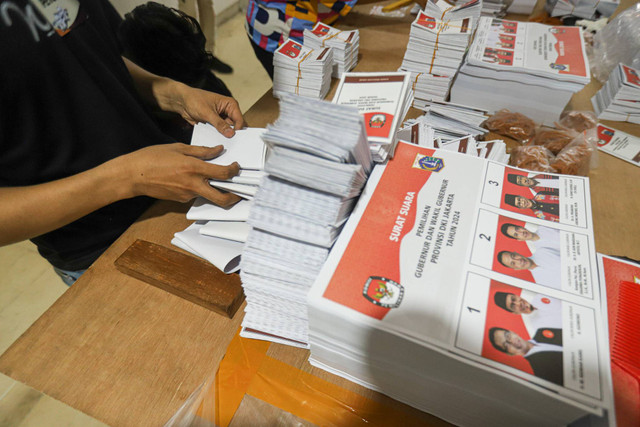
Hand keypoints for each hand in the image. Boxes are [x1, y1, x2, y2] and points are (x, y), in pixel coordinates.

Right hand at [112, 143, 241, 206]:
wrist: (133, 175)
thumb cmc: (152, 157)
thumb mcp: (179, 148)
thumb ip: (201, 151)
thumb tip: (218, 150)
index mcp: (194, 168)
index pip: (224, 174)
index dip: (235, 171)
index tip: (237, 167)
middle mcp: (193, 185)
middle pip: (222, 198)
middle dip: (235, 197)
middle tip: (240, 191)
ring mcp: (187, 195)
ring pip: (209, 196)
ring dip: (216, 191)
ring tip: (218, 181)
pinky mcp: (181, 200)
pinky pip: (196, 195)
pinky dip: (201, 188)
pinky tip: (195, 180)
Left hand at [123, 58, 244, 137]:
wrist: (181, 101)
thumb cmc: (194, 100)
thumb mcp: (207, 113)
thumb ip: (220, 124)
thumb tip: (231, 133)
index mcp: (230, 104)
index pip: (240, 120)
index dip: (238, 130)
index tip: (235, 140)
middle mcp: (228, 111)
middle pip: (235, 126)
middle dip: (232, 134)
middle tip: (231, 143)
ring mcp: (222, 118)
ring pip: (228, 131)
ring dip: (225, 136)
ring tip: (223, 143)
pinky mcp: (215, 124)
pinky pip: (219, 133)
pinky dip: (218, 137)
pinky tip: (216, 141)